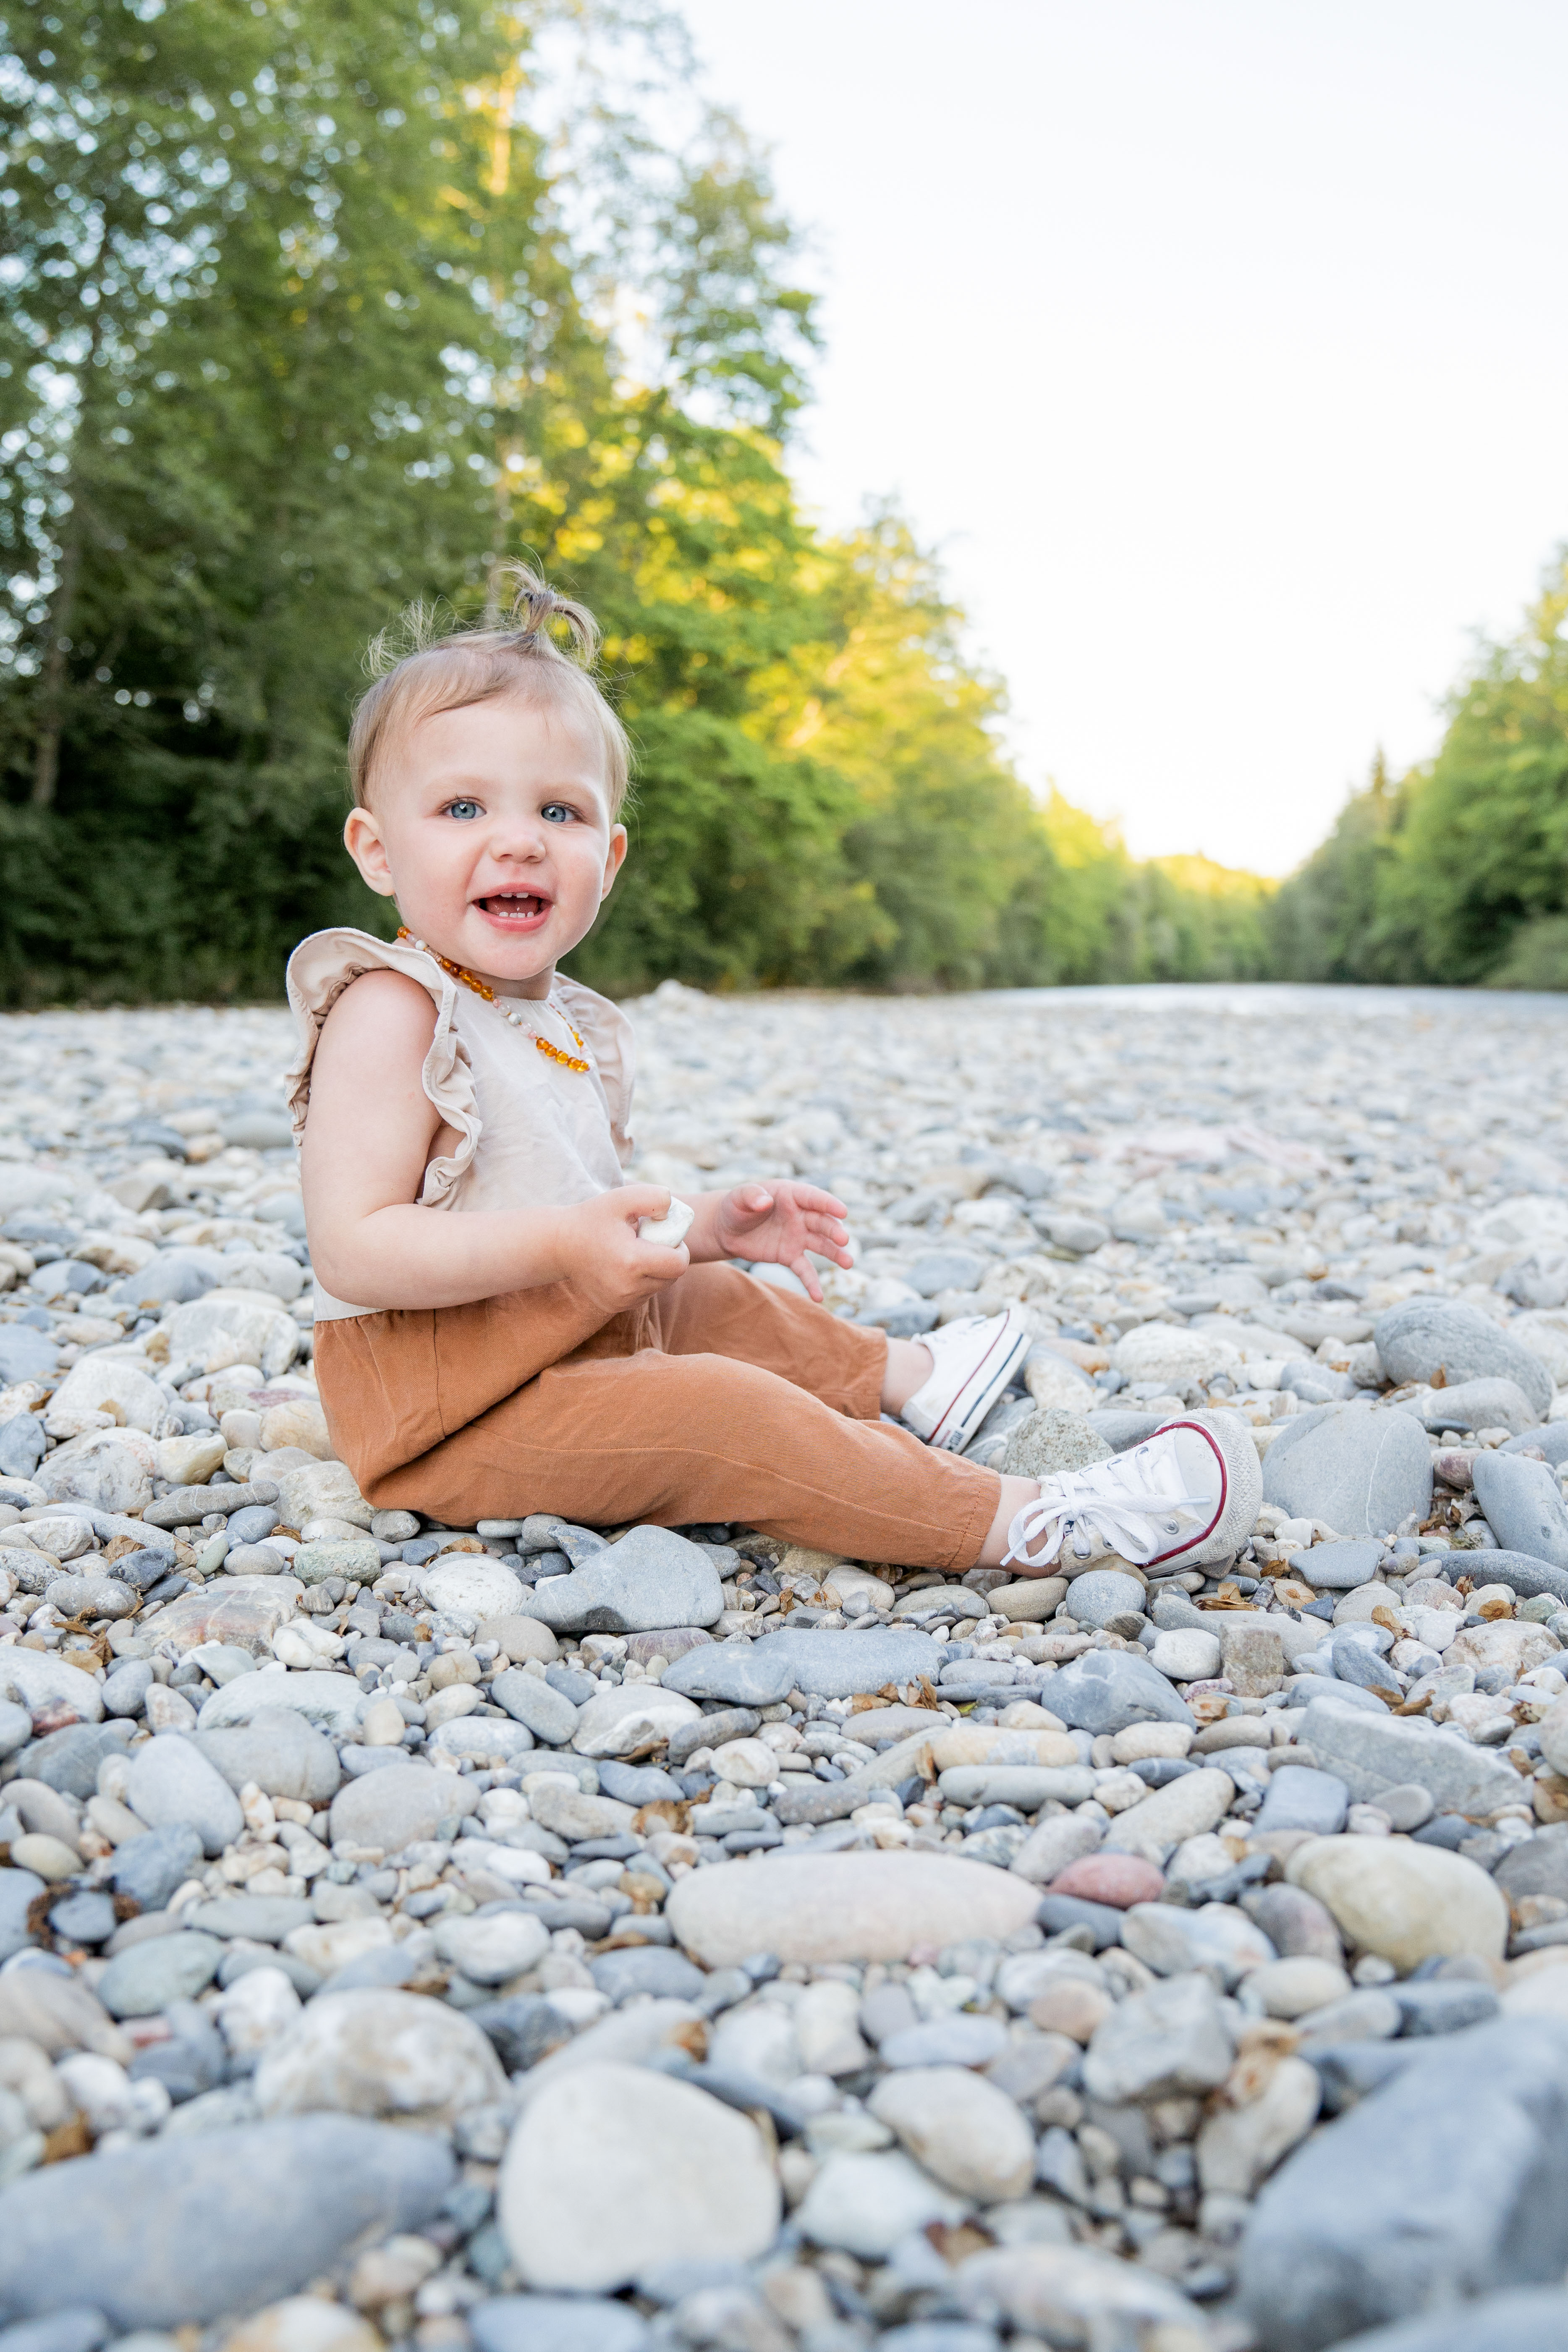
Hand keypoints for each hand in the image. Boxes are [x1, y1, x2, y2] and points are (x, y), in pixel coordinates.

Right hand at [557, 1186, 689, 1317]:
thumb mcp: (622, 1198)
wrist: (558, 1245)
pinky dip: (642, 1281)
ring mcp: (620, 1301)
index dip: (680, 1248)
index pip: (679, 1264)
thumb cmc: (592, 1218)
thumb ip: (655, 1197)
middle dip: (668, 1258)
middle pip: (672, 1277)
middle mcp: (627, 1288)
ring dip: (656, 1270)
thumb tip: (672, 1213)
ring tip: (635, 1252)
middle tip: (649, 1241)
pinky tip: (625, 1265)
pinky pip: (643, 1295)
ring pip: (659, 1287)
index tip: (665, 1235)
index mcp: (632, 1262)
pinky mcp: (614, 1307)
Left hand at [714, 1180, 850, 1303]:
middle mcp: (800, 1215)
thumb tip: (765, 1202)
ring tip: (848, 1263)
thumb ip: (751, 1197)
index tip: (843, 1212)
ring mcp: (798, 1236)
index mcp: (791, 1195)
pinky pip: (804, 1270)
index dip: (828, 1203)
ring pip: (821, 1245)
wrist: (726, 1230)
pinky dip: (811, 1283)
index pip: (813, 1197)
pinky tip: (818, 1297)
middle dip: (834, 1230)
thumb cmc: (736, 1207)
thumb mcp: (739, 1198)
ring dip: (835, 1254)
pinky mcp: (790, 1256)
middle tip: (844, 1240)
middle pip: (822, 1222)